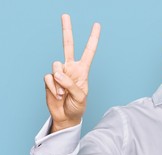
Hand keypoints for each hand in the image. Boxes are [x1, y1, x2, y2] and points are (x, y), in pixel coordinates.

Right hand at [44, 14, 100, 132]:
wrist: (66, 117)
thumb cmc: (78, 106)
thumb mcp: (80, 96)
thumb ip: (70, 83)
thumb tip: (57, 72)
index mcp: (82, 70)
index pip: (88, 51)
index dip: (93, 39)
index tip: (96, 25)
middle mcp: (70, 68)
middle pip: (67, 45)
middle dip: (66, 30)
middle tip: (65, 15)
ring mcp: (59, 73)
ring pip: (56, 66)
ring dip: (60, 82)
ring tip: (63, 94)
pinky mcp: (49, 79)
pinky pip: (49, 78)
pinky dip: (53, 88)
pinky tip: (57, 95)